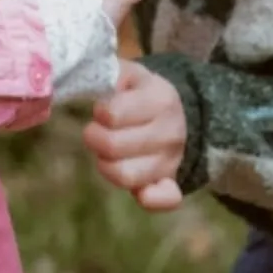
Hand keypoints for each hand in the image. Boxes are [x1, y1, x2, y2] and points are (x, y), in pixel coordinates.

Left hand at [83, 60, 187, 212]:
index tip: (101, 110)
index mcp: (160, 99)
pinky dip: (150, 198)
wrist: (177, 114)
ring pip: (126, 176)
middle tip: (96, 132)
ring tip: (107, 154)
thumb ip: (109, 73)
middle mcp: (170, 132)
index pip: (113, 115)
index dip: (100, 113)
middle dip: (95, 139)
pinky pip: (165, 200)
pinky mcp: (171, 183)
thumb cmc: (140, 93)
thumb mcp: (129, 74)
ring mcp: (172, 161)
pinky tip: (140, 191)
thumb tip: (95, 84)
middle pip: (113, 147)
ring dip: (106, 165)